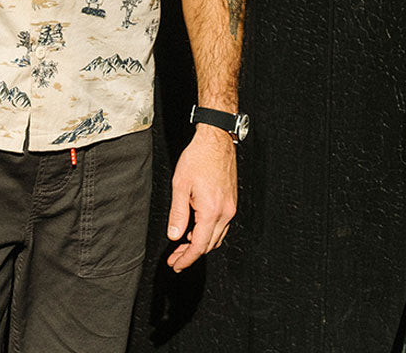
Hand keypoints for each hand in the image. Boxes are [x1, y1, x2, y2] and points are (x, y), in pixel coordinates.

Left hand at [166, 124, 236, 271]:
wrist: (216, 140)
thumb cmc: (198, 158)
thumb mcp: (180, 185)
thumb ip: (177, 213)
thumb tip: (174, 235)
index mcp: (211, 211)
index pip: (199, 246)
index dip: (186, 259)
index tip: (176, 265)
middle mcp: (225, 213)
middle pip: (209, 245)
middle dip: (191, 254)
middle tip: (175, 258)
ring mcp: (231, 208)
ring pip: (217, 237)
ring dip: (200, 244)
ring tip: (182, 246)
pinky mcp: (231, 202)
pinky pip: (221, 226)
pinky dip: (209, 233)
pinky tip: (196, 229)